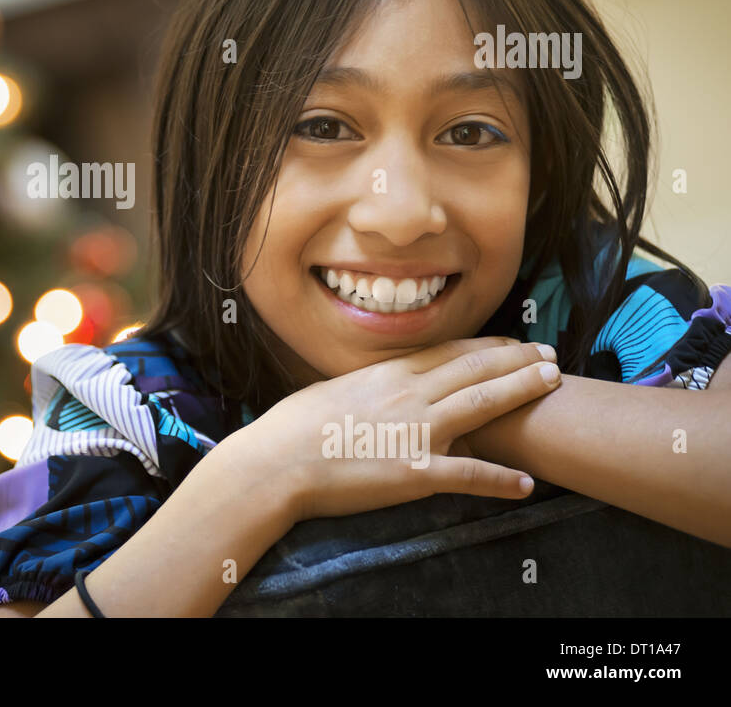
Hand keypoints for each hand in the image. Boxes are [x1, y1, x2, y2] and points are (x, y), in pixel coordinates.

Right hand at [244, 337, 560, 522]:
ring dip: (523, 392)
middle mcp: (408, 394)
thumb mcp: (330, 392)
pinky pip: (471, 475)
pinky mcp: (416, 473)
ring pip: (483, 405)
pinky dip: (503, 480)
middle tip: (551, 355)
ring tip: (553, 384)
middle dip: (519, 360)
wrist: (276, 463)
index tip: (514, 343)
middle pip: (476, 370)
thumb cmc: (291, 429)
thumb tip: (372, 387)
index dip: (489, 347)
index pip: (450, 352)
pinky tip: (528, 484)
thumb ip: (364, 388)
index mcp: (387, 373)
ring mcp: (416, 432)